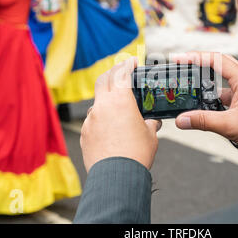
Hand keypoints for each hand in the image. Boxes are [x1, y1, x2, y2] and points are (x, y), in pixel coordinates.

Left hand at [80, 57, 160, 172]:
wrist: (117, 177)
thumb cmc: (136, 155)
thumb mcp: (150, 135)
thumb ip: (150, 123)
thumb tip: (152, 122)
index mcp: (121, 101)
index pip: (122, 73)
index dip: (127, 64)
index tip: (132, 61)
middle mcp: (102, 106)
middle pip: (103, 79)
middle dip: (113, 72)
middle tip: (121, 72)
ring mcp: (90, 120)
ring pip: (97, 101)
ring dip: (106, 98)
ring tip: (118, 106)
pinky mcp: (84, 133)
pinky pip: (92, 119)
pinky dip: (101, 118)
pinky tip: (110, 129)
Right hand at [173, 52, 237, 155]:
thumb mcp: (230, 125)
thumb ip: (204, 121)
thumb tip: (182, 119)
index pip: (216, 60)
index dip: (196, 57)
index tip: (180, 59)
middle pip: (219, 66)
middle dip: (200, 65)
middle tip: (184, 66)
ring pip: (222, 84)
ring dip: (207, 87)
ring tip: (191, 91)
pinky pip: (226, 97)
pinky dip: (214, 100)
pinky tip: (206, 109)